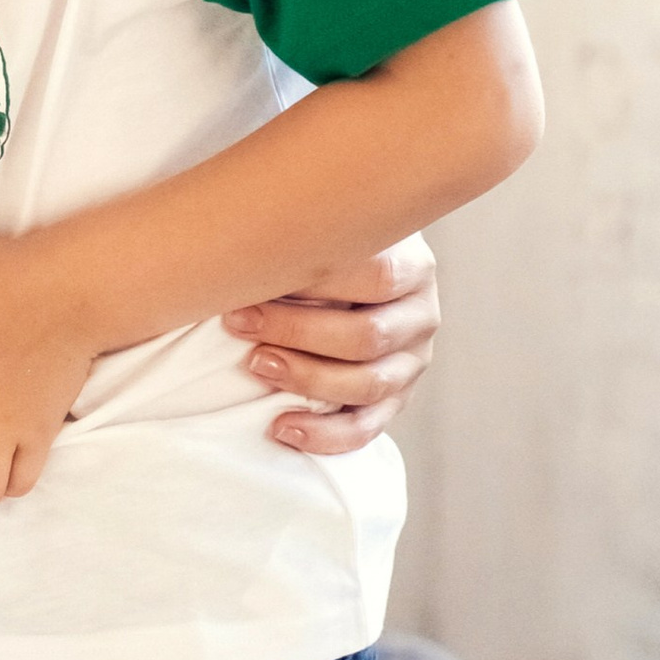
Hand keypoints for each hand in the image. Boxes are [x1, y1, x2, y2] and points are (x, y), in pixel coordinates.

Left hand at [225, 234, 439, 455]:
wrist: (354, 272)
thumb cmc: (327, 243)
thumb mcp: (329, 225)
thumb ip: (309, 229)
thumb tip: (250, 235)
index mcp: (414, 266)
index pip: (377, 275)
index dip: (317, 280)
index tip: (257, 277)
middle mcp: (420, 316)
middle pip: (367, 335)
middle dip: (296, 331)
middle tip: (238, 321)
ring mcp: (412, 363)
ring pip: (367, 384)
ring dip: (305, 378)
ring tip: (256, 364)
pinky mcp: (395, 400)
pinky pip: (364, 427)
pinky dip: (323, 434)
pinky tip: (281, 427)